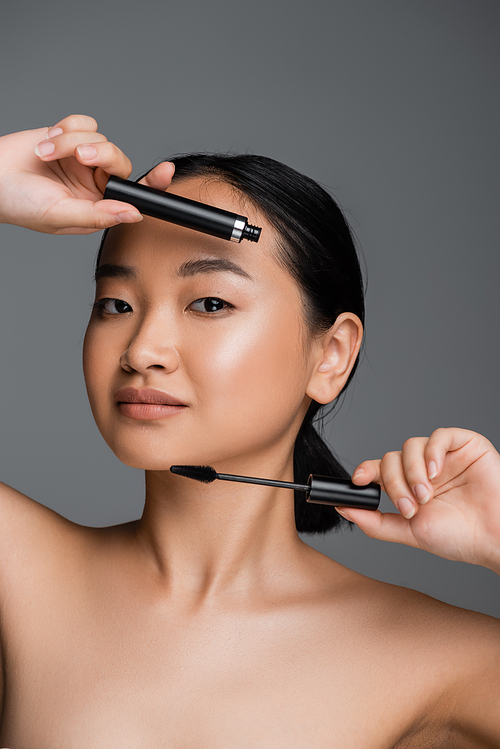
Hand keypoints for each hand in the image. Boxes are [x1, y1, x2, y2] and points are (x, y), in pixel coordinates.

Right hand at [0, 114, 173, 234]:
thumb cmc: (21, 205)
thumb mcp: (61, 215)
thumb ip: (99, 214)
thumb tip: (134, 214)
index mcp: (98, 206)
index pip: (133, 195)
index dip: (152, 184)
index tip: (165, 172)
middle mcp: (94, 183)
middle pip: (118, 160)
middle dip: (101, 154)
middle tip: (79, 156)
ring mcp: (82, 159)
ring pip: (100, 138)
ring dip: (71, 142)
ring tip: (46, 154)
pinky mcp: (69, 136)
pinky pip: (84, 123)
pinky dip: (66, 128)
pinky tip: (47, 142)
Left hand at [337, 428, 499, 571]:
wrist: (495, 538)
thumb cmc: (460, 537)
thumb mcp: (410, 532)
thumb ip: (376, 523)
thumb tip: (345, 510)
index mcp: (409, 487)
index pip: (379, 469)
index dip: (365, 471)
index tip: (358, 481)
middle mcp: (423, 469)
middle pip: (391, 458)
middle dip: (394, 482)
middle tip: (410, 506)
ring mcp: (443, 456)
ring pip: (410, 445)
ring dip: (412, 471)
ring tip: (427, 495)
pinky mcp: (465, 445)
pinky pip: (439, 435)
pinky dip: (432, 451)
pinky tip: (436, 472)